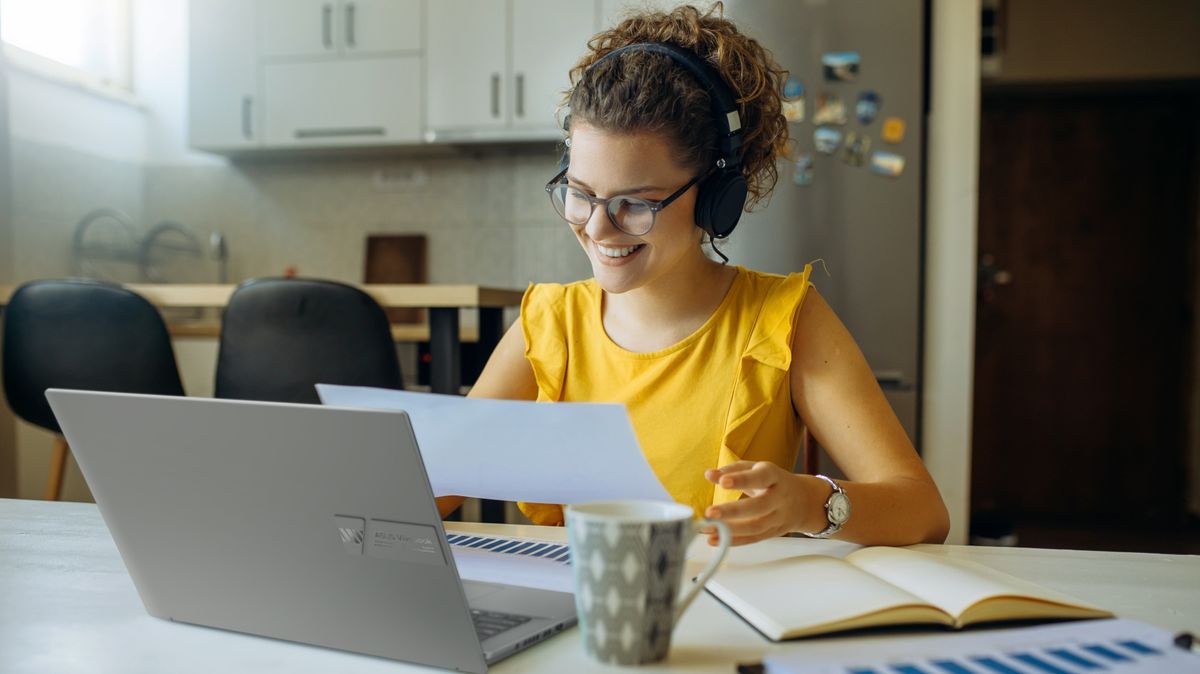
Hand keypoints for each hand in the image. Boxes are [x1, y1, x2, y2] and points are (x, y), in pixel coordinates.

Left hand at [701, 462, 820, 545]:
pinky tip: (715, 539)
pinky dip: (734, 541)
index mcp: (774, 476)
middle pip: (759, 506)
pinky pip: (753, 539)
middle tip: (710, 513)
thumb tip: (709, 474)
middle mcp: (779, 498)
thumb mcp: (757, 468)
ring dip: (730, 530)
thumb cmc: (773, 481)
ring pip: (755, 526)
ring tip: (708, 528)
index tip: (723, 482)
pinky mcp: (773, 532)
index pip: (760, 477)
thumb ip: (733, 470)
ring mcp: (778, 517)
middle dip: (733, 511)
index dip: (742, 480)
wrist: (804, 500)